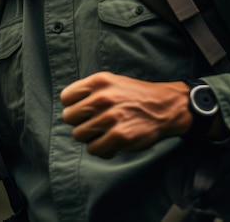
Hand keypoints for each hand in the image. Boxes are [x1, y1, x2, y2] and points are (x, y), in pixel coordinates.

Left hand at [60, 72, 190, 158]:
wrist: (164, 107)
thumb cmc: (133, 96)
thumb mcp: (111, 81)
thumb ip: (89, 91)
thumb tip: (68, 108)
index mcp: (99, 81)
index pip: (66, 97)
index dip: (73, 106)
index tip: (83, 110)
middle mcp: (102, 98)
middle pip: (69, 117)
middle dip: (79, 122)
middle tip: (93, 123)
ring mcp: (110, 117)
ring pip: (79, 134)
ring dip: (89, 136)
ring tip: (103, 132)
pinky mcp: (118, 137)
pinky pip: (93, 149)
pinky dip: (100, 149)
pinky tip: (110, 143)